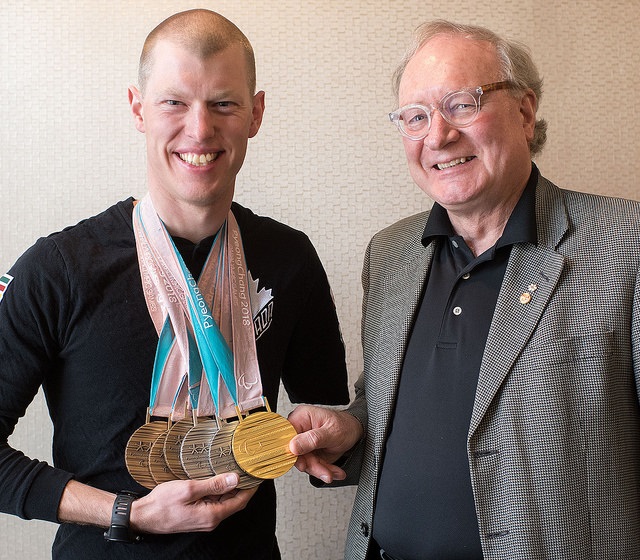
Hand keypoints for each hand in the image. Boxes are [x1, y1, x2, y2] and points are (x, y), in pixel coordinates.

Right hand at [131, 473, 257, 533]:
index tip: (257, 473)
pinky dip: (220, 491)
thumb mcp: (189, 489)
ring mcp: (204, 518)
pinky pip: (215, 503)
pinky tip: (219, 478)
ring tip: (236, 468)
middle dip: (243, 486)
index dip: (251, 487)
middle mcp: (211, 519)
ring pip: (225, 502)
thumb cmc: (162, 503)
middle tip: (248, 467)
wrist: (143, 516)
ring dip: (231, 487)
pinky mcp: (198, 515)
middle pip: (235, 502)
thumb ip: (214, 485)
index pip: (240, 501)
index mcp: (212, 515)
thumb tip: (235, 479)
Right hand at [288, 405, 362, 483]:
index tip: (302, 464)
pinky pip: (312, 465)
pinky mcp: (310, 452)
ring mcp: (304, 442)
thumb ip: (312, 439)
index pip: (287, 436)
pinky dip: (324, 470)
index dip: (292, 452)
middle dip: (312, 465)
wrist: (355, 431)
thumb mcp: (331, 432)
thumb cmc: (345, 425)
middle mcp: (300, 429)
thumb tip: (293, 446)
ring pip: (304, 462)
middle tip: (326, 472)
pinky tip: (334, 471)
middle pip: (296, 453)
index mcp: (301, 417)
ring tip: (333, 472)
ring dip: (320, 469)